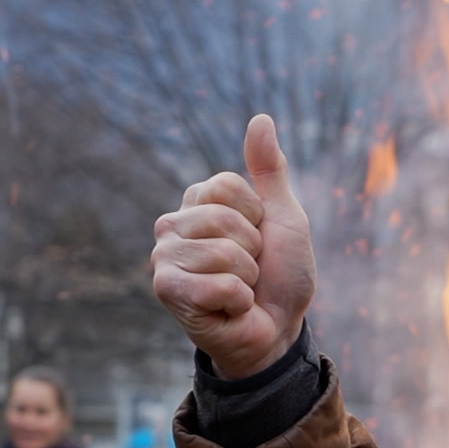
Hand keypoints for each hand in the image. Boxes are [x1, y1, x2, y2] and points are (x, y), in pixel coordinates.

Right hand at [152, 114, 315, 378]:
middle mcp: (173, 225)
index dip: (257, 216)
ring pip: (223, 252)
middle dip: (252, 250)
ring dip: (247, 277)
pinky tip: (229, 308)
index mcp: (198, 202)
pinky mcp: (166, 290)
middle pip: (224, 218)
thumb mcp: (284, 218)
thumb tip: (261, 118)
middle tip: (249, 270)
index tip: (258, 239)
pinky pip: (218, 283)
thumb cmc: (280, 275)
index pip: (228, 186)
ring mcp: (164, 257)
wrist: (277, 329)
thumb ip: (270, 171)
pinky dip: (237, 299)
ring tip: (240, 289)